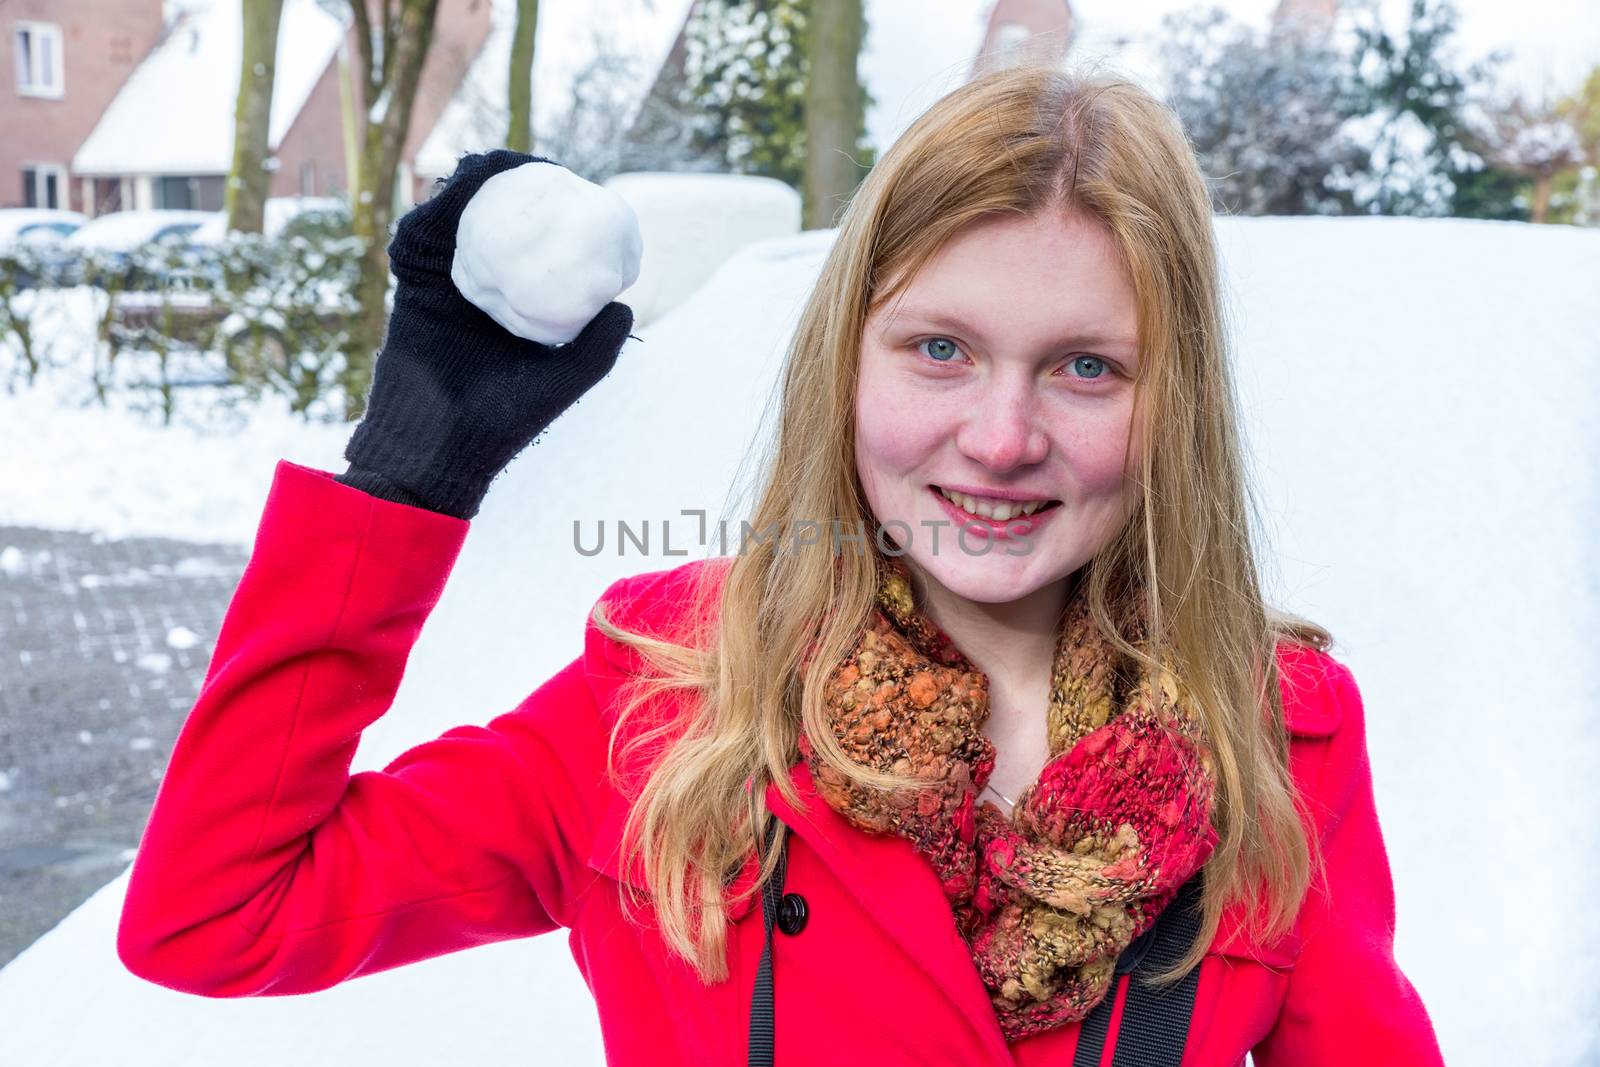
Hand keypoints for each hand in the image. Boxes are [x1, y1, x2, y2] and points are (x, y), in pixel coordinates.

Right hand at [339, 150, 635, 519]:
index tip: (575, 195)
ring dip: (474, 193)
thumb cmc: (503, 422)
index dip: (556, 225)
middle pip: (502, 234)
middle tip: (535, 167)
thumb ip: (596, 348)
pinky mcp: (414, 289)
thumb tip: (625, 303)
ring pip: (461, 230)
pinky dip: (436, 211)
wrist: (436, 445)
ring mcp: (448, 291)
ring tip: (497, 164)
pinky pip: (421, 242)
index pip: (543, 258)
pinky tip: (456, 185)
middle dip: (514, 196)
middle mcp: (486, 298)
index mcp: (522, 315)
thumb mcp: (563, 382)